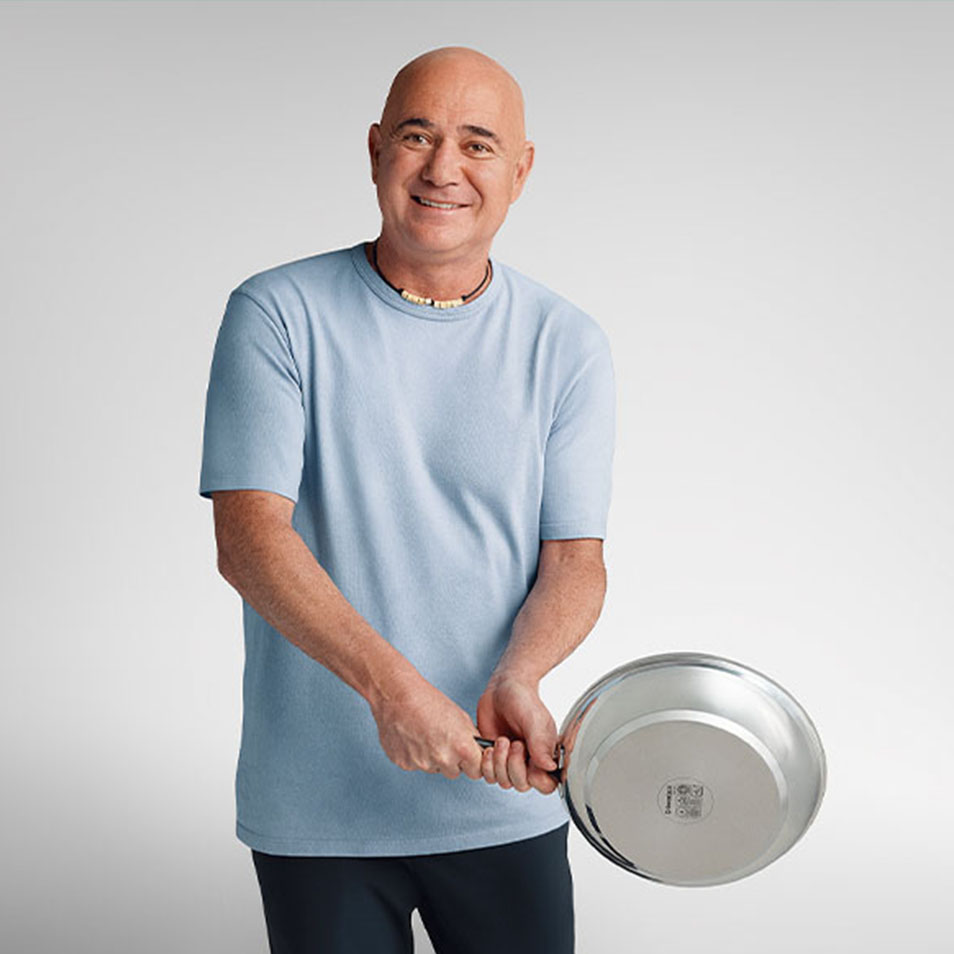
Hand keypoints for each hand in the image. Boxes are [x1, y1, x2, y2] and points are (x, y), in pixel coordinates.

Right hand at [369, 671, 484, 781]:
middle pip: (455, 772)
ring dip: (434, 758)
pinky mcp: (404, 764)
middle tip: (444, 740)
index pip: (476, 771)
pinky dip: (415, 755)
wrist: (398, 696)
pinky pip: (416, 765)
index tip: (469, 756)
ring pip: (434, 768)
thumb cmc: (428, 701)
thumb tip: (477, 751)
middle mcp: (442, 759)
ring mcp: (422, 763)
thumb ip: (471, 739)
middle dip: (453, 760)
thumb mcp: (460, 716)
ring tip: (426, 735)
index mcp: (460, 747)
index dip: (473, 762)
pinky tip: (413, 737)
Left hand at [475, 674, 559, 794]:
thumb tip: (549, 767)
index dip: (536, 778)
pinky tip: (488, 747)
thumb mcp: (535, 720)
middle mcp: (529, 761)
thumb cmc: (523, 699)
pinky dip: (486, 764)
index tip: (529, 758)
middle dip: (514, 765)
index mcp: (545, 754)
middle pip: (522, 784)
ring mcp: (510, 761)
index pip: (546, 784)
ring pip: (504, 781)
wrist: (501, 688)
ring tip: (501, 740)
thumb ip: (541, 743)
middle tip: (513, 742)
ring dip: (499, 763)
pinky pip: (488, 775)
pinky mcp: (493, 758)